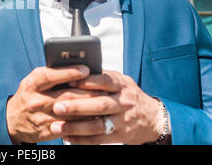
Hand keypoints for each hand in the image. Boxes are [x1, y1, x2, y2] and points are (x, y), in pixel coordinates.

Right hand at [6, 64, 97, 143]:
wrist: (12, 121)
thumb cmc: (28, 95)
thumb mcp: (33, 80)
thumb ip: (51, 73)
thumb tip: (76, 65)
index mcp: (32, 84)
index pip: (52, 75)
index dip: (70, 72)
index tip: (86, 69)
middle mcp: (36, 100)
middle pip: (66, 96)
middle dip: (88, 92)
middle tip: (104, 88)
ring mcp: (41, 117)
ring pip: (71, 113)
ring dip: (90, 109)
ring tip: (104, 103)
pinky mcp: (47, 131)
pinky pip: (70, 127)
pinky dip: (84, 123)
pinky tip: (95, 118)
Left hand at [49, 71, 163, 144]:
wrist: (153, 118)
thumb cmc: (129, 95)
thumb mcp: (122, 81)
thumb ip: (103, 77)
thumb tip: (76, 71)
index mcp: (122, 85)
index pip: (105, 81)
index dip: (87, 81)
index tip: (68, 81)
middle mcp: (123, 102)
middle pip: (99, 104)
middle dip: (77, 106)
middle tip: (57, 107)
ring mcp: (122, 120)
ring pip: (97, 125)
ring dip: (75, 127)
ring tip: (57, 126)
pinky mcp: (120, 136)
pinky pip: (99, 139)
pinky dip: (82, 139)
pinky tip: (68, 137)